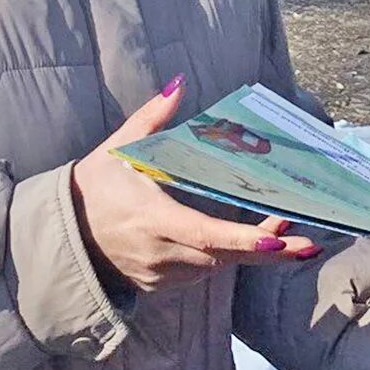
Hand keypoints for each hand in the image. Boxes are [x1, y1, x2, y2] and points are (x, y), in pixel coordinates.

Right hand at [69, 77, 319, 292]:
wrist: (62, 237)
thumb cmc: (93, 189)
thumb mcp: (117, 150)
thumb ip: (151, 118)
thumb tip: (179, 84)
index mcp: (153, 218)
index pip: (205, 234)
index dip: (243, 240)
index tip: (277, 240)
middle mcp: (160, 253)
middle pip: (223, 257)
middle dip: (266, 251)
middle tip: (307, 244)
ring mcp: (160, 274)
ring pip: (215, 267)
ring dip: (249, 253)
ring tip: (286, 234)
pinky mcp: (160, 285)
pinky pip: (201, 273)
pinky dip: (224, 258)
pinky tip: (248, 244)